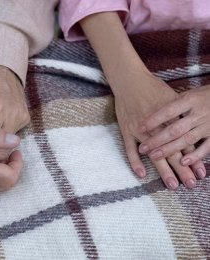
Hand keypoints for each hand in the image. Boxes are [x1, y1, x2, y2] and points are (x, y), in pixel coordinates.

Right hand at [114, 71, 203, 188]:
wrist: (130, 80)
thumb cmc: (151, 87)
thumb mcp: (171, 97)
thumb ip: (180, 113)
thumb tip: (191, 125)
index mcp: (169, 118)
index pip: (184, 142)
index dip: (193, 158)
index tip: (200, 173)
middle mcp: (156, 126)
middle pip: (172, 151)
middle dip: (182, 169)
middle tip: (191, 184)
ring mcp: (139, 130)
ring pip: (153, 154)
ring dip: (163, 170)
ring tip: (172, 184)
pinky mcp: (126, 130)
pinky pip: (129, 149)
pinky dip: (135, 162)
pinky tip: (142, 175)